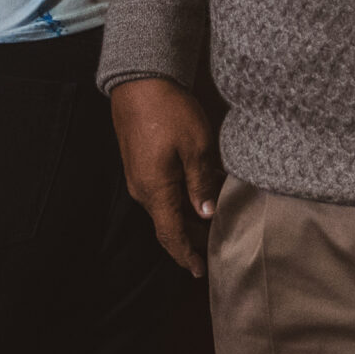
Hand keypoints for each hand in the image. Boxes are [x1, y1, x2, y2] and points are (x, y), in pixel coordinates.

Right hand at [110, 77, 222, 276]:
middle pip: (168, 225)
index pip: (171, 235)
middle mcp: (142, 189)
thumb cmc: (168, 111)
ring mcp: (138, 177)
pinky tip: (198, 192)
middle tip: (216, 245)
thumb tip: (206, 214)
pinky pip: (160, 192)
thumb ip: (201, 184)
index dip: (186, 255)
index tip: (200, 271)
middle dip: (191, 238)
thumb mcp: (196, 147)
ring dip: (186, 217)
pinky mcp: (139, 164)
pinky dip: (179, 199)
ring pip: (164, 208)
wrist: (139, 82)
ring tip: (212, 219)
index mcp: (156, 190)